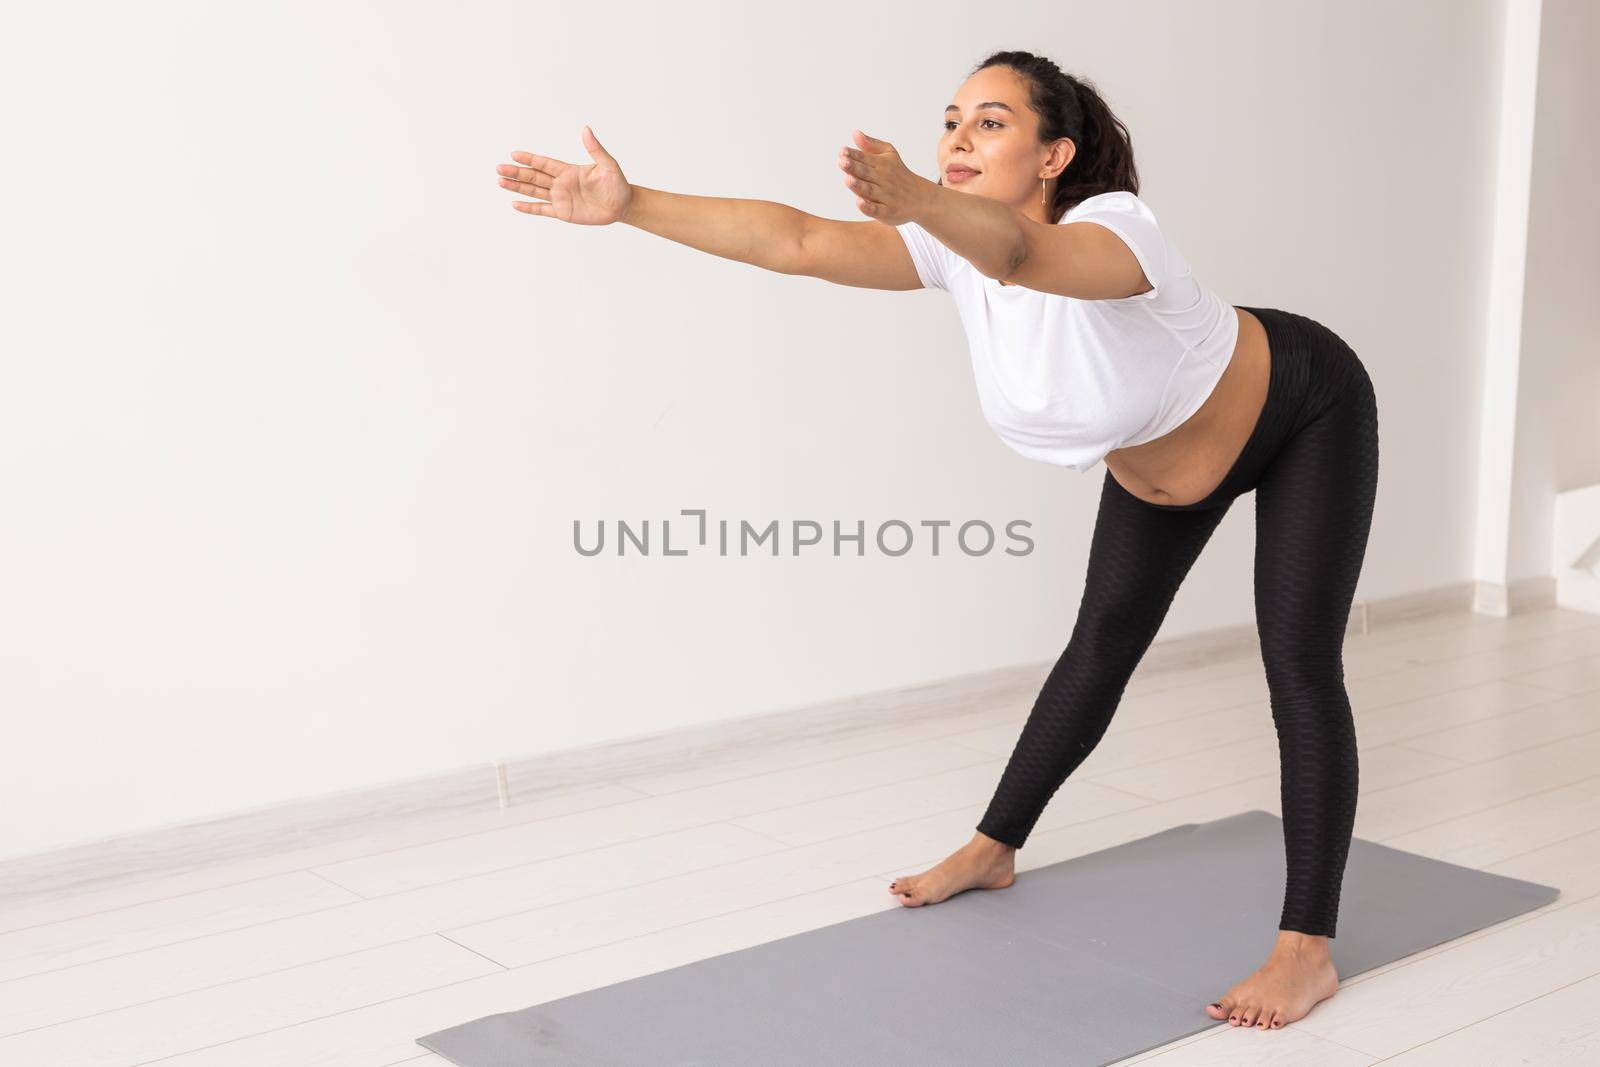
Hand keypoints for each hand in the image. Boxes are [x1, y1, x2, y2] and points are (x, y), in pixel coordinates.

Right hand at [497, 125, 631, 224]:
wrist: (622, 206)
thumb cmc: (617, 184)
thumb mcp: (608, 165)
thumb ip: (595, 149)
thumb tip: (586, 129)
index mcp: (569, 170)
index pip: (544, 163)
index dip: (530, 159)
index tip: (514, 154)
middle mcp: (561, 183)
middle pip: (534, 176)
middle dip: (517, 173)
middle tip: (499, 168)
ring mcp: (560, 198)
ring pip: (534, 191)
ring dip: (517, 187)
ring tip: (500, 182)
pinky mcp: (563, 213)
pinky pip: (542, 210)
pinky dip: (528, 208)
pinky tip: (515, 204)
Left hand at [837, 129, 934, 224]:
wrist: (921, 198)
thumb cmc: (899, 175)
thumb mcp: (889, 155)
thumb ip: (871, 145)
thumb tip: (855, 133)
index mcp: (881, 164)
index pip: (864, 158)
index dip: (853, 155)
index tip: (842, 151)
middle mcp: (883, 179)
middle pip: (865, 173)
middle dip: (854, 167)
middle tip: (842, 161)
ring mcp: (885, 196)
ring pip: (869, 191)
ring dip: (858, 185)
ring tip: (848, 179)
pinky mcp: (886, 212)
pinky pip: (876, 209)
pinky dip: (868, 207)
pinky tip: (860, 202)